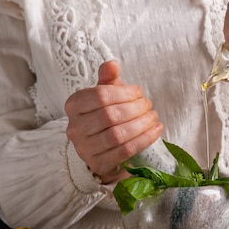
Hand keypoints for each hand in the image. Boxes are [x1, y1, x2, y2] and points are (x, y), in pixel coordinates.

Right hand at [65, 60, 163, 183]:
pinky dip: (144, 139)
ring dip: (142, 125)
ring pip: (118, 134)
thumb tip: (112, 64)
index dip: (124, 93)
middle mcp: (74, 128)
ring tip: (153, 118)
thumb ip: (108, 80)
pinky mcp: (99, 164)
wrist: (103, 152)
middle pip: (110, 115)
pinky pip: (126, 150)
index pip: (100, 95)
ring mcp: (85, 149)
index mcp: (73, 105)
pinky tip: (156, 131)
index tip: (139, 93)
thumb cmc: (105, 119)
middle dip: (135, 109)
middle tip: (149, 106)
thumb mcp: (105, 97)